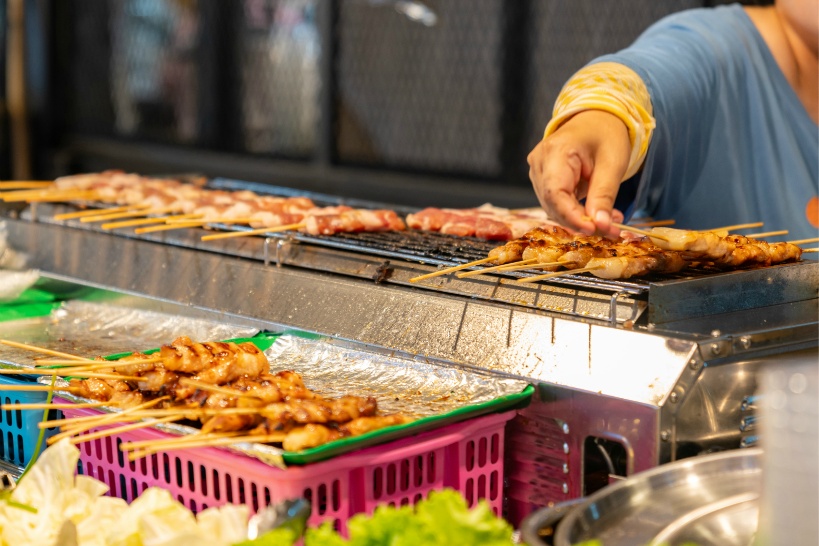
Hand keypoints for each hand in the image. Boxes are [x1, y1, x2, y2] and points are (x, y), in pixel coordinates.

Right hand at [527, 110, 631, 238]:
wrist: (597, 119)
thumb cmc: (606, 134)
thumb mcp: (612, 163)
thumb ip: (604, 195)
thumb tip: (601, 226)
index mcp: (555, 152)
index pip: (556, 193)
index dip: (572, 217)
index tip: (594, 230)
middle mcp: (539, 162)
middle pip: (553, 204)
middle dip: (580, 222)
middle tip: (611, 231)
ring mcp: (538, 172)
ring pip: (553, 208)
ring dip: (580, 220)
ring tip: (609, 222)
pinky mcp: (543, 180)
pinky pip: (556, 204)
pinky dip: (576, 213)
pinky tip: (597, 213)